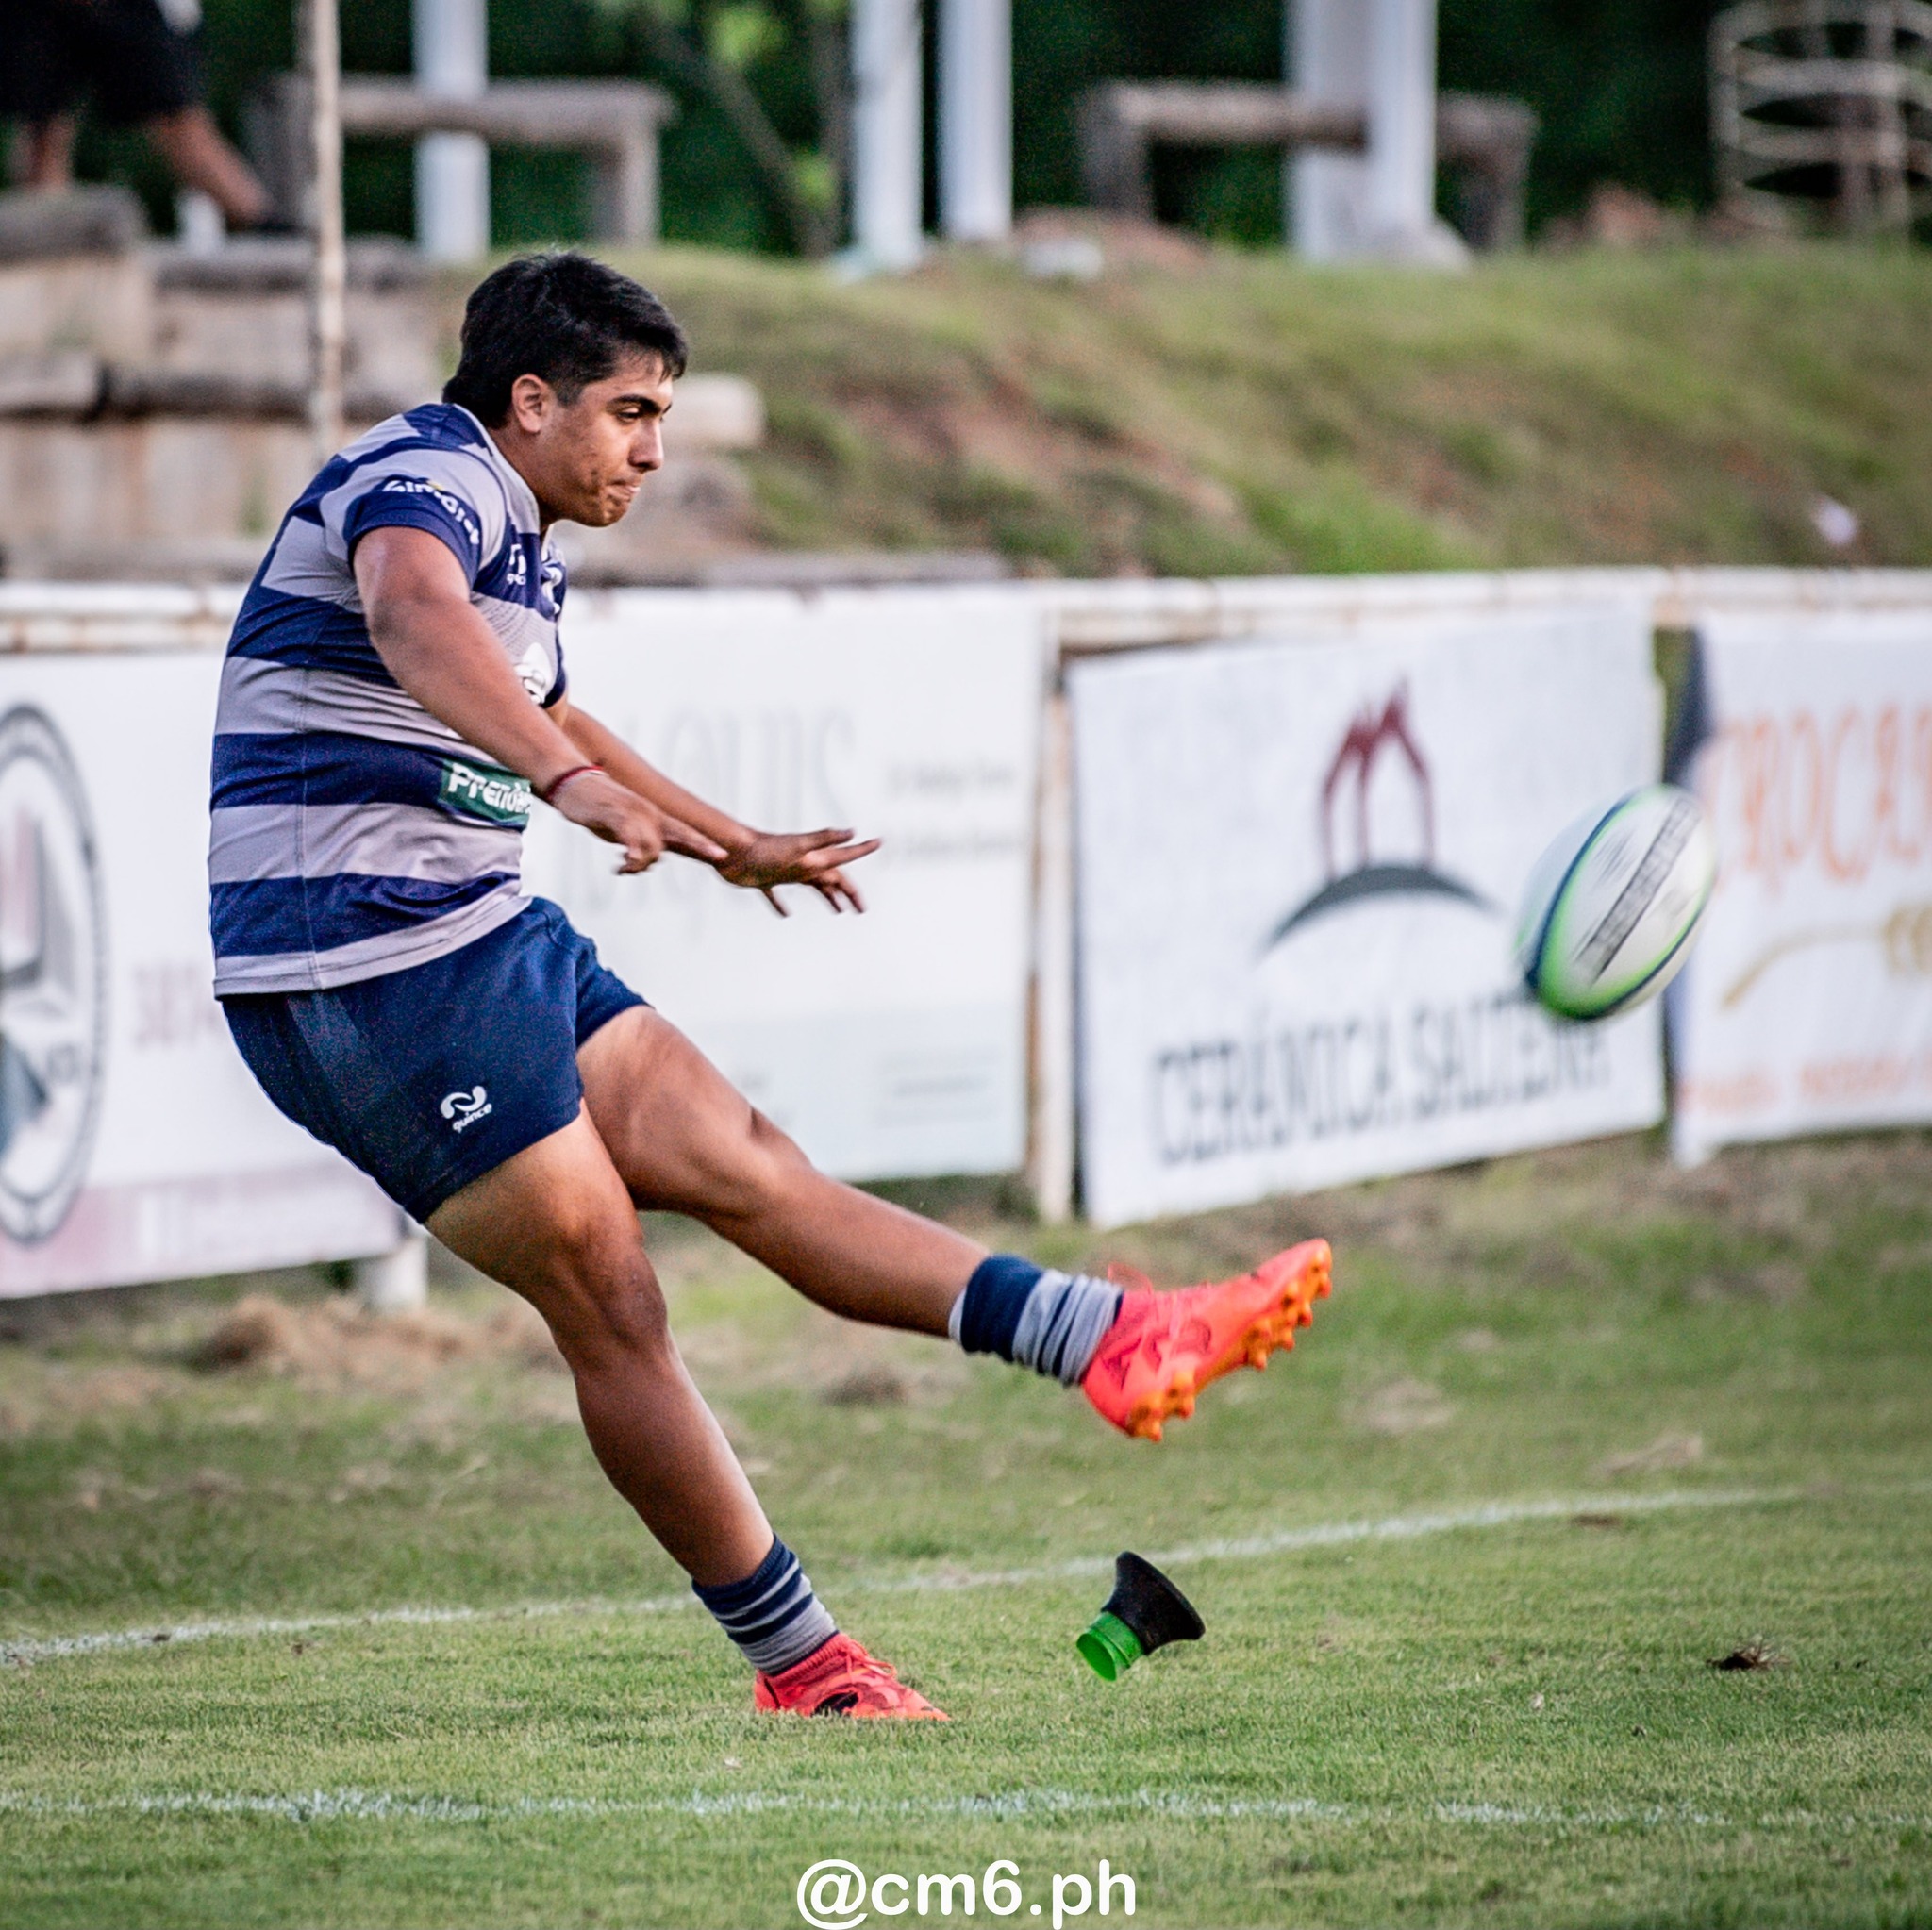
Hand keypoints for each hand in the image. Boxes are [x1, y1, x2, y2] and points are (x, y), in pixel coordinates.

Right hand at [550, 771, 725, 874]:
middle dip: (654, 862)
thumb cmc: (598, 808)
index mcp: (653, 816)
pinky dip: (632, 852)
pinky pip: (630, 836)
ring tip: (621, 867)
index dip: (703, 844)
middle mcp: (649, 813)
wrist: (573, 784)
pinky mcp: (615, 813)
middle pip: (666, 845)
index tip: (722, 855)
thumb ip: (636, 842)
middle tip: (631, 869)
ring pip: (650, 846)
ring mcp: (633, 812)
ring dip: (637, 865)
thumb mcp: (621, 828)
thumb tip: (642, 861)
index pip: (684, 832)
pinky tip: (626, 863)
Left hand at [715, 827, 881, 915]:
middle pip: (832, 879)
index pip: (843, 859)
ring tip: (838, 911)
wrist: (731, 851)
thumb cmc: (764, 849)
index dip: (862, 851)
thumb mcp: (798, 846)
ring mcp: (784, 872)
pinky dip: (783, 905)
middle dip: (849, 892)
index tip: (879, 843)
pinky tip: (786, 915)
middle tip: (861, 909)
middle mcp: (802, 864)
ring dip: (828, 897)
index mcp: (813, 858)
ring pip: (812, 886)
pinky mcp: (764, 881)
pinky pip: (777, 896)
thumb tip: (852, 831)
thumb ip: (824, 839)